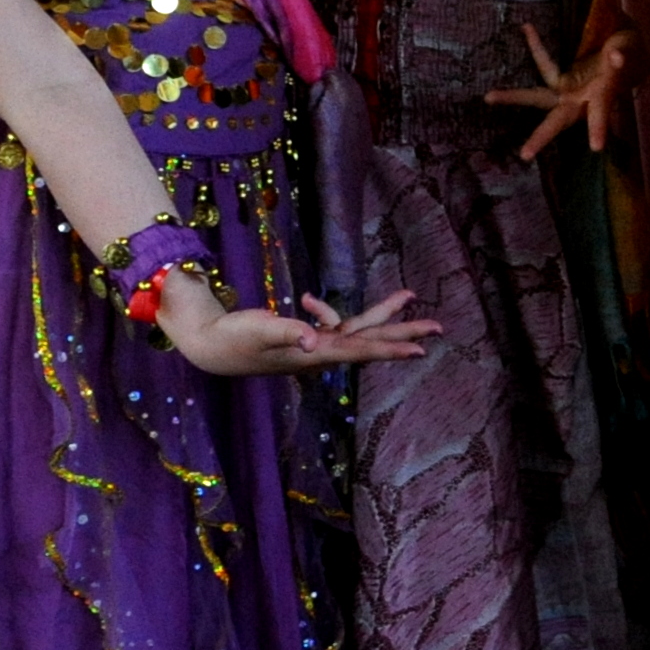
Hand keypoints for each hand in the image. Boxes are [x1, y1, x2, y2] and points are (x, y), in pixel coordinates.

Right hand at [158, 275, 440, 378]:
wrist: (210, 347)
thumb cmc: (234, 338)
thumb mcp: (261, 330)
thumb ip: (288, 332)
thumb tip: (313, 339)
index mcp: (317, 354)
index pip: (362, 350)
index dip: (391, 348)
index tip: (421, 348)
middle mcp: (322, 352)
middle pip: (370, 340)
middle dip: (404, 331)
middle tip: (439, 326)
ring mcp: (315, 347)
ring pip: (358, 329)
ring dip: (382, 314)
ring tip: (409, 295)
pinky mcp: (305, 339)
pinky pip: (331, 323)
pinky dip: (326, 310)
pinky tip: (307, 299)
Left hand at [483, 23, 630, 161]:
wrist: (625, 48)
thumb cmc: (631, 53)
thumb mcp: (630, 52)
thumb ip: (622, 57)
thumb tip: (616, 58)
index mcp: (602, 97)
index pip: (600, 112)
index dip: (598, 128)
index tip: (596, 148)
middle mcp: (581, 100)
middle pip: (558, 120)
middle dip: (542, 136)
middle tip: (524, 155)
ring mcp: (568, 90)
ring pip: (539, 98)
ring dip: (514, 98)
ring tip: (489, 97)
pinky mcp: (560, 78)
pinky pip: (545, 63)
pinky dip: (536, 44)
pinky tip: (527, 28)